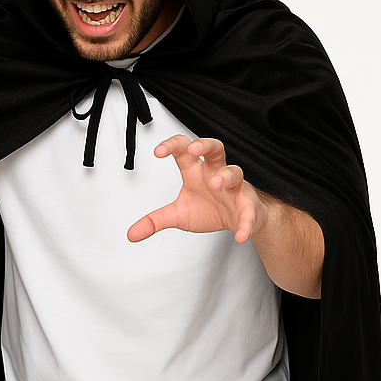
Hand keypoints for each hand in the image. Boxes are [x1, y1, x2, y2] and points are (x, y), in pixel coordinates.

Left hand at [127, 135, 259, 244]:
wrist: (238, 221)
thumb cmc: (209, 209)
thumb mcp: (178, 215)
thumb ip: (155, 221)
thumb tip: (131, 234)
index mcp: (197, 172)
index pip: (184, 151)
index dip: (172, 146)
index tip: (158, 151)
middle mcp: (216, 174)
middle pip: (215, 148)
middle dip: (205, 145)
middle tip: (193, 149)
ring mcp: (235, 188)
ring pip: (235, 172)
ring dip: (226, 176)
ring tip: (216, 184)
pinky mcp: (249, 206)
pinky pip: (250, 213)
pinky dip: (246, 224)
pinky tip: (241, 236)